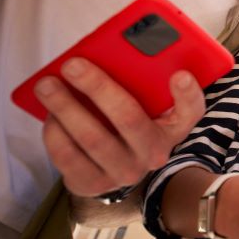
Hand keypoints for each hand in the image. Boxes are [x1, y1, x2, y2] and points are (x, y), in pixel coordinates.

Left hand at [36, 58, 204, 195]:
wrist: (113, 168)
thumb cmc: (128, 124)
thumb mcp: (145, 105)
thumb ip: (140, 82)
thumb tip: (108, 54)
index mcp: (172, 127)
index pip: (191, 111)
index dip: (187, 94)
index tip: (179, 74)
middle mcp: (154, 153)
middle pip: (128, 117)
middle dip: (97, 87)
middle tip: (72, 65)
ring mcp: (124, 172)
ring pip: (92, 137)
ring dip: (65, 107)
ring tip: (47, 85)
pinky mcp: (94, 184)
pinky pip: (69, 157)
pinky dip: (54, 132)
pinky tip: (48, 114)